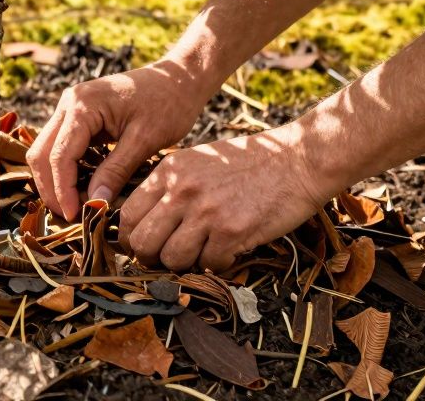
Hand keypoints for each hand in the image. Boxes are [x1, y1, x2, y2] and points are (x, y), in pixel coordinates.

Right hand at [26, 59, 209, 221]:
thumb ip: (116, 171)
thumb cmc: (168, 103)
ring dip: (56, 180)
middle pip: (42, 153)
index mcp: (82, 105)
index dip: (62, 190)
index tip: (74, 216)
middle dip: (52, 188)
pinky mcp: (79, 116)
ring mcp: (71, 108)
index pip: (59, 155)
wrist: (180, 78)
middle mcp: (68, 103)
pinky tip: (83, 188)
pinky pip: (62, 146)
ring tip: (76, 206)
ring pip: (48, 151)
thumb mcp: (145, 140)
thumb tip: (94, 203)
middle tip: (70, 216)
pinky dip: (67, 169)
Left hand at [118, 125, 338, 271]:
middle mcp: (181, 190)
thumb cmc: (248, 163)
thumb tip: (144, 223)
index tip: (140, 248)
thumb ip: (169, 188)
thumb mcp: (196, 162)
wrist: (296, 159)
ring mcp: (206, 211)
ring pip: (172, 259)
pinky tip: (228, 250)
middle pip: (143, 243)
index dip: (130, 240)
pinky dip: (217, 264)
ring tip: (202, 251)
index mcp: (168, 172)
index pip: (128, 215)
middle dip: (151, 259)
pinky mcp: (232, 231)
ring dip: (185, 264)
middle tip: (167, 259)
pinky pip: (209, 264)